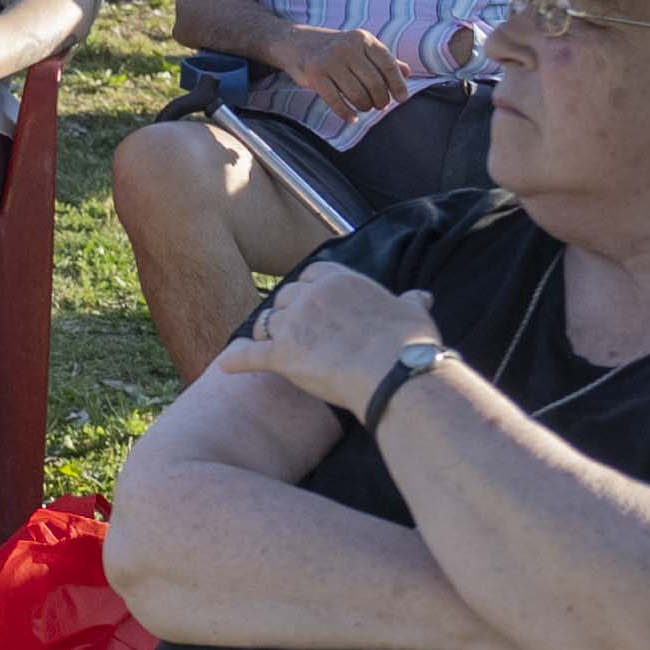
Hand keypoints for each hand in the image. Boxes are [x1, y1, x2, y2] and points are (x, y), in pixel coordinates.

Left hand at [214, 259, 443, 417]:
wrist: (397, 373)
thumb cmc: (410, 345)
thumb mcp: (414, 315)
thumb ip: (410, 303)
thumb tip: (422, 297)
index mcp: (341, 280)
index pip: (312, 276)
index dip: (309, 291)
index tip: (313, 305)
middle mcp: (312, 296)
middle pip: (285, 298)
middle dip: (288, 313)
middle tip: (295, 332)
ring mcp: (294, 324)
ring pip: (268, 323)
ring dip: (268, 334)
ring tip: (271, 347)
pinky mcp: (283, 354)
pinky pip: (250, 354)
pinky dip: (237, 359)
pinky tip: (227, 364)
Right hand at [277, 23, 417, 123]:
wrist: (295, 42)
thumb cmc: (334, 48)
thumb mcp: (359, 46)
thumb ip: (382, 59)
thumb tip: (407, 72)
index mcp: (362, 39)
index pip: (388, 64)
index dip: (398, 84)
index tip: (402, 99)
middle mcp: (347, 47)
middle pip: (374, 83)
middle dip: (380, 99)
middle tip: (379, 105)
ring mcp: (329, 61)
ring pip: (357, 94)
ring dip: (364, 106)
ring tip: (364, 107)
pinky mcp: (314, 76)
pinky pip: (336, 101)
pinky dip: (347, 113)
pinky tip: (352, 117)